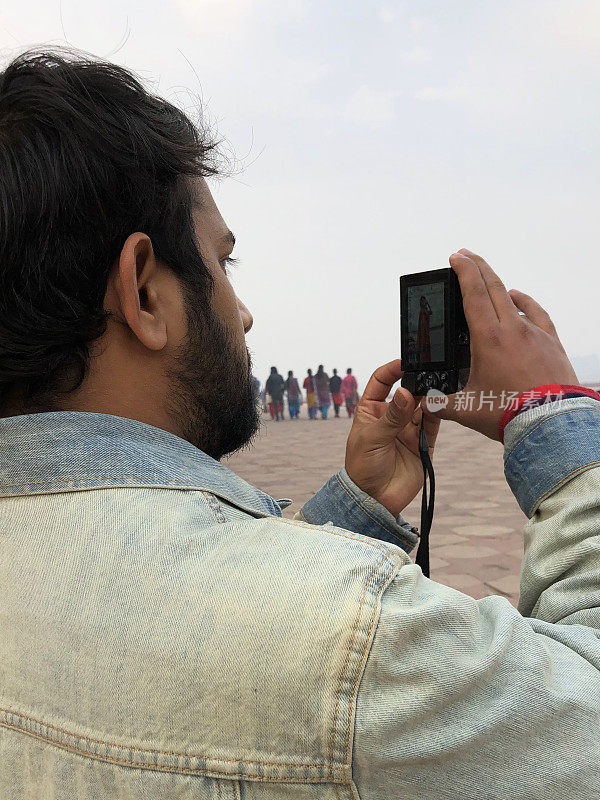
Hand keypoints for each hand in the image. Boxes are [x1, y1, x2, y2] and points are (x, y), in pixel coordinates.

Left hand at [344, 359, 439, 517]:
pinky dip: (437, 413)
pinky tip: (439, 405)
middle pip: (407, 391)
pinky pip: (433, 423)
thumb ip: (392, 417)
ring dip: (428, 397)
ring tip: (434, 392)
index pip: (382, 381)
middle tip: (427, 376)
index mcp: (371, 410)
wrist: (374, 500)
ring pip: (422, 405)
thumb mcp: (371, 439)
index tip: (406, 362)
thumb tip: (407, 393)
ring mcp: (408, 429)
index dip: (393, 369)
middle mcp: (391, 416)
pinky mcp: (423, 443)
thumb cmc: (362, 468)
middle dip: (417, 382)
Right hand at [438, 249, 577, 438]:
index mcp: (488, 338)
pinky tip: (518, 299)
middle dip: (477, 266)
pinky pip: (536, 313)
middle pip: (493, 286)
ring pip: (514, 298)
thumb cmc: (509, 413)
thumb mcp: (468, 410)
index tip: (455, 257)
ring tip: (487, 279)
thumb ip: (441, 404)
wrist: (551, 421)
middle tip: (465, 254)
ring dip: (498, 284)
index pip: (473, 294)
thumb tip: (424, 403)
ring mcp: (534, 333)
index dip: (463, 271)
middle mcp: (512, 329)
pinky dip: (524, 302)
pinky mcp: (551, 342)